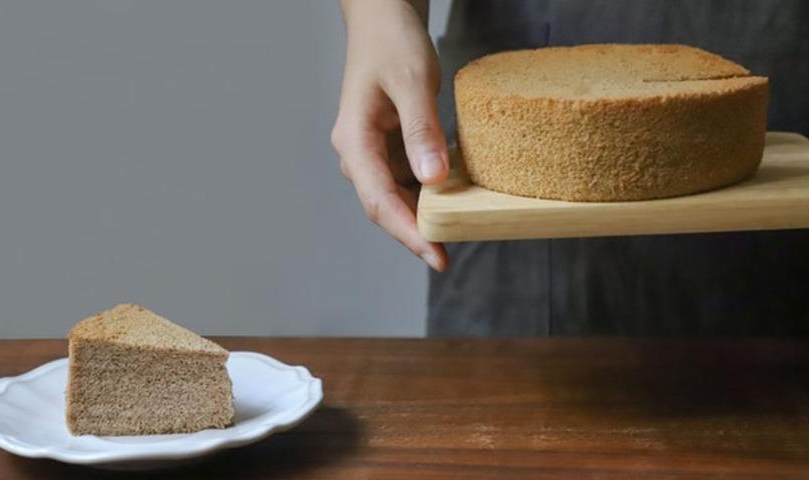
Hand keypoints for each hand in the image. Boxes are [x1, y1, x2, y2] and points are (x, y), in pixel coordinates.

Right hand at [331, 0, 448, 270]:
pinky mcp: (387, 147)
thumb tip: (432, 180)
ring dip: (421, 215)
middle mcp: (357, 152)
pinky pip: (405, 179)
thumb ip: (421, 131)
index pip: (379, 199)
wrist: (382, 17)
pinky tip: (451, 199)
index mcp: (353, 140)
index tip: (434, 255)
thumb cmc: (392, 41)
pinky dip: (427, 192)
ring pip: (394, 196)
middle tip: (448, 254)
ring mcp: (370, 151)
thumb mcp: (412, 82)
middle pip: (384, 206)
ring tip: (454, 232)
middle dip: (414, 232)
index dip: (407, 232)